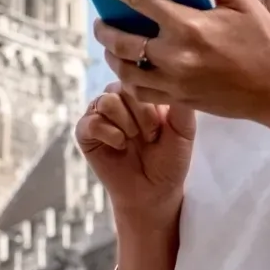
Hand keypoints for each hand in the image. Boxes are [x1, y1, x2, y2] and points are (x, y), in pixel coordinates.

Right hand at [76, 82, 195, 221]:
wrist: (155, 190)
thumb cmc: (170, 160)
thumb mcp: (184, 130)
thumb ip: (181, 106)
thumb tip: (177, 78)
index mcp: (141, 94)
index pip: (142, 78)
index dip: (154, 102)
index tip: (163, 125)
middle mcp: (118, 99)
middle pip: (123, 87)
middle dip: (142, 115)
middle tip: (151, 136)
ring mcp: (100, 114)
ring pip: (107, 101)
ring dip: (127, 124)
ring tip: (135, 141)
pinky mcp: (85, 132)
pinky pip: (92, 122)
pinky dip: (111, 135)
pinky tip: (120, 146)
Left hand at [84, 0, 269, 124]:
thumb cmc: (265, 42)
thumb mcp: (241, 1)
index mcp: (189, 25)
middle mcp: (175, 55)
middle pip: (120, 39)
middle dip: (104, 27)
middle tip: (102, 21)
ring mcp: (174, 81)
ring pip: (124, 69)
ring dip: (111, 55)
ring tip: (113, 46)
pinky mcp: (178, 100)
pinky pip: (139, 92)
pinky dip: (128, 80)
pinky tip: (131, 70)